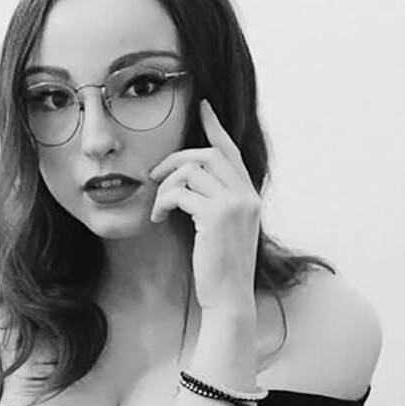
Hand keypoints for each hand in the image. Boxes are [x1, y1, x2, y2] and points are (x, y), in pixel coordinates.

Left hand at [148, 99, 261, 313]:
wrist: (229, 298)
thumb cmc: (221, 268)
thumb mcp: (224, 229)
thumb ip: (217, 203)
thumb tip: (190, 185)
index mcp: (250, 196)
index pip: (231, 152)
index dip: (215, 127)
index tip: (203, 108)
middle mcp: (246, 195)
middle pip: (207, 155)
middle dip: (175, 160)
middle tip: (154, 175)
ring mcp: (234, 204)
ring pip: (191, 171)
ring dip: (166, 186)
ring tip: (158, 207)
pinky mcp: (216, 216)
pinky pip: (180, 193)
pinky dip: (164, 202)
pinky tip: (159, 218)